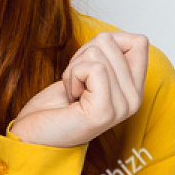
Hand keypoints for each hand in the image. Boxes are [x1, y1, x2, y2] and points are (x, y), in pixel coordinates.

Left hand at [9, 32, 148, 148]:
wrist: (34, 136)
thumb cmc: (58, 106)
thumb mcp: (89, 74)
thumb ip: (107, 58)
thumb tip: (111, 38)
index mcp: (134, 90)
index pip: (140, 41)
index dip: (107, 42)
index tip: (90, 65)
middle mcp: (134, 100)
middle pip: (110, 41)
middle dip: (82, 55)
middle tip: (76, 84)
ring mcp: (121, 107)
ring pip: (98, 52)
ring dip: (74, 68)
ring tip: (73, 92)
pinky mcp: (104, 111)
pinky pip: (92, 68)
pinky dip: (72, 75)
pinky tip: (71, 96)